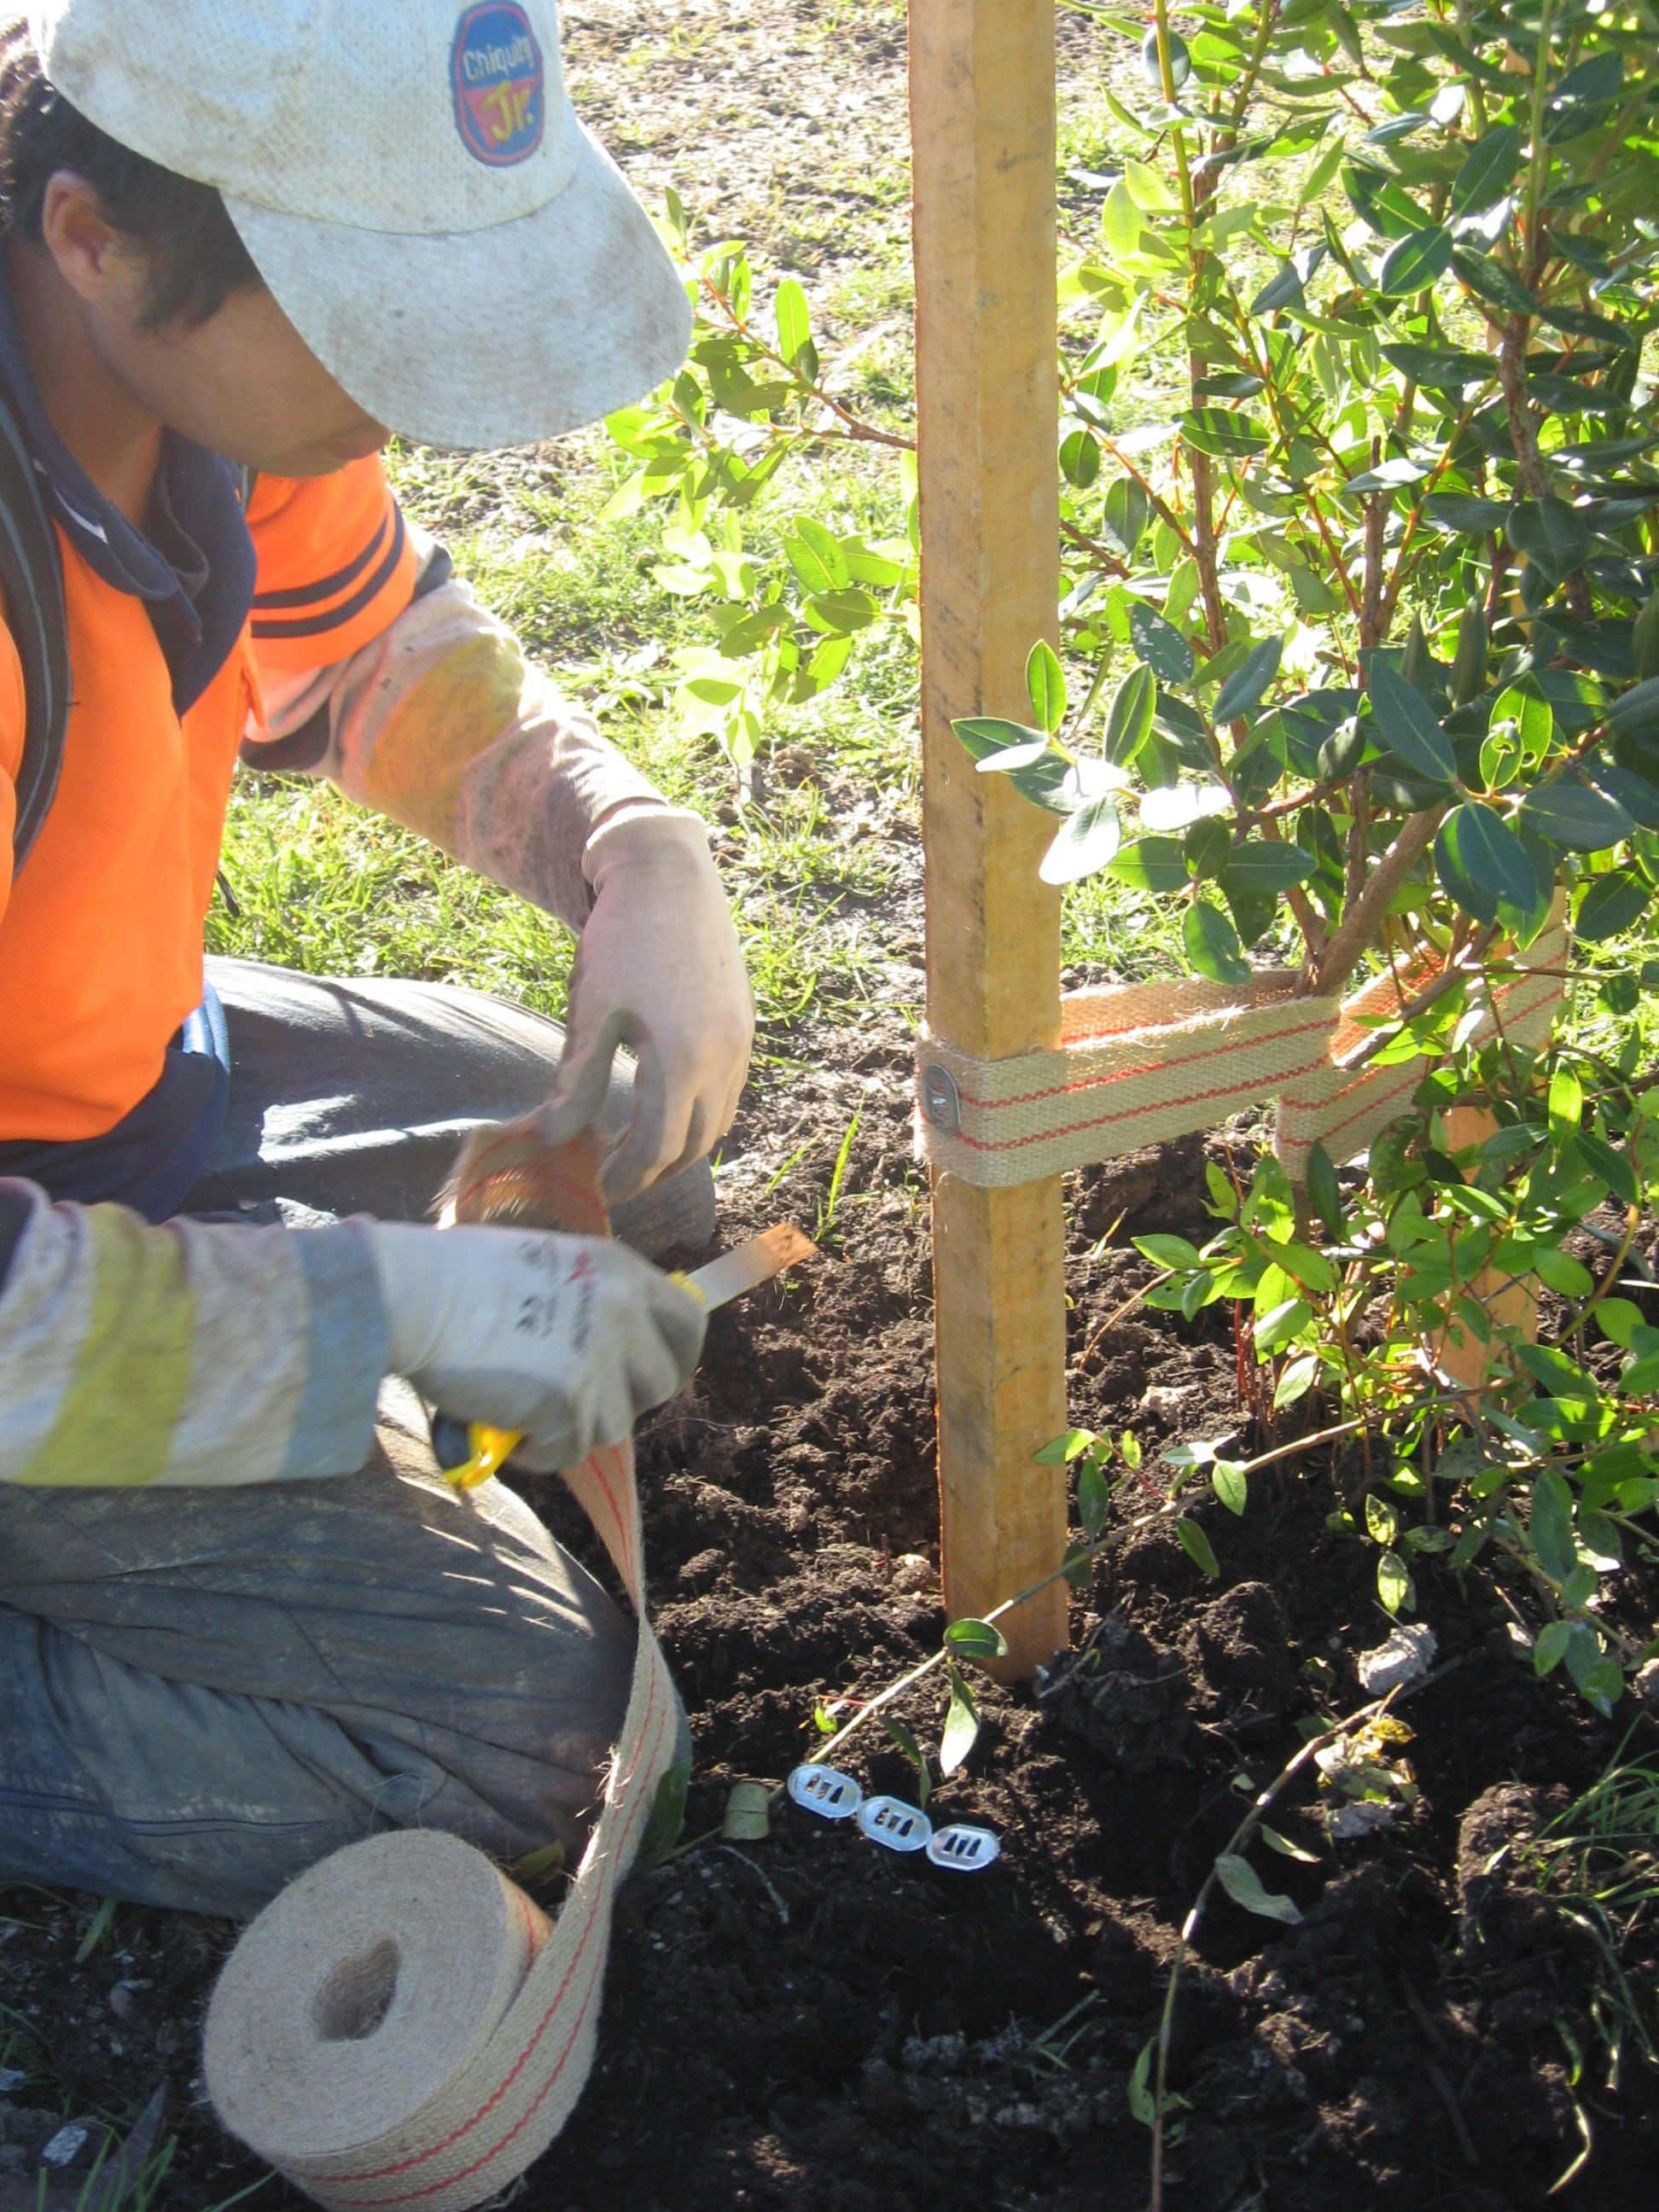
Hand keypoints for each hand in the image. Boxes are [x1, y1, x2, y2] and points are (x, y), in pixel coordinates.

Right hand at [366, 1222, 705, 1470]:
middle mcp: (622, 1311)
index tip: (649, 1375)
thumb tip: (621, 1346)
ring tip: (522, 1404)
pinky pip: (567, 1452)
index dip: (674, 1355)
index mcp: (619, 1270)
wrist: (412, 1294)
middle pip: (661, 1383)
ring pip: (613, 1425)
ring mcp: (599, 1359)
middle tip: (577, 1401)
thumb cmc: (461, 1278)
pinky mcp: (569, 1404)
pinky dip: (536, 1450)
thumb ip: (592, 1299)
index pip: (688, 1323)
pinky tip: (502, 1424)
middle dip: (622, 1400)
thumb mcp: (549, 1265)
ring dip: (572, 1426)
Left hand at [537, 809, 752, 1201]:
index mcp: (681, 1060)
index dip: (628, 1176)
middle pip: (693, 1145)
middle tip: (615, 1173)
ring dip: (681, 1145)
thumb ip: (576, 1083)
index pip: (658, 1148)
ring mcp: (741, 1043)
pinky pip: (730, 1092)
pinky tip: (666, 1101)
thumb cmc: (621, 940)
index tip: (599, 1187)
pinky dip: (700, 1112)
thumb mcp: (591, 1013)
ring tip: (638, 1144)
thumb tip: (551, 1139)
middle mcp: (722, 1059)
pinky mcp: (745, 1027)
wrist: (669, 876)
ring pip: (718, 1122)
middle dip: (655, 1169)